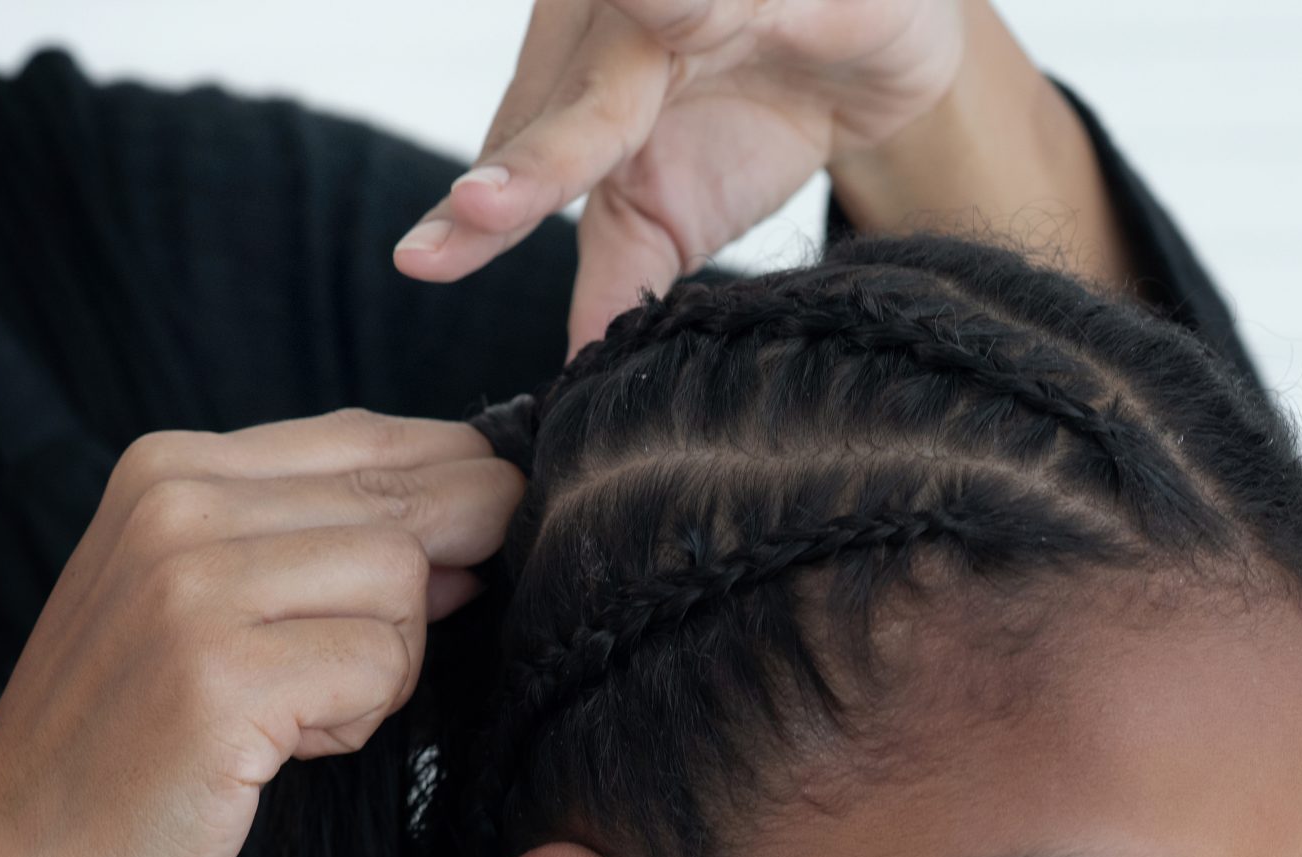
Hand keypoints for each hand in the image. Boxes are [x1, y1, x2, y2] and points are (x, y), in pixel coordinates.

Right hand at [0, 411, 520, 856]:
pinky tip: (286, 750)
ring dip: (387, 665)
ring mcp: (193, 585)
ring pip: (405, 582)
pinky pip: (382, 665)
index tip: (474, 555)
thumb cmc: (130, 746)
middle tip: (376, 664)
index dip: (455, 490)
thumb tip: (484, 516)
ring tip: (301, 716)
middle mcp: (177, 503)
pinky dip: (359, 719)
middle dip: (439, 587)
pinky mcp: (220, 675)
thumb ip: (324, 545)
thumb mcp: (210, 605)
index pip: (373, 437)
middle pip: (408, 503)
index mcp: (170, 468)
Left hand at [393, 0, 970, 356]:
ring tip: (535, 156)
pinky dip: (679, 7)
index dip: (475, 212)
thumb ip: (619, 281)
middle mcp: (606, 26)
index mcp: (572, 84)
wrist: (880, 55)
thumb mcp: (680, 215)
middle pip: (563, 108)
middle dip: (526, 165)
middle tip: (474, 212)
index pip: (519, 152)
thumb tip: (577, 375)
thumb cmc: (761, 117)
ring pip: (629, 56)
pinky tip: (662, 16)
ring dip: (590, 105)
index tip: (421, 260)